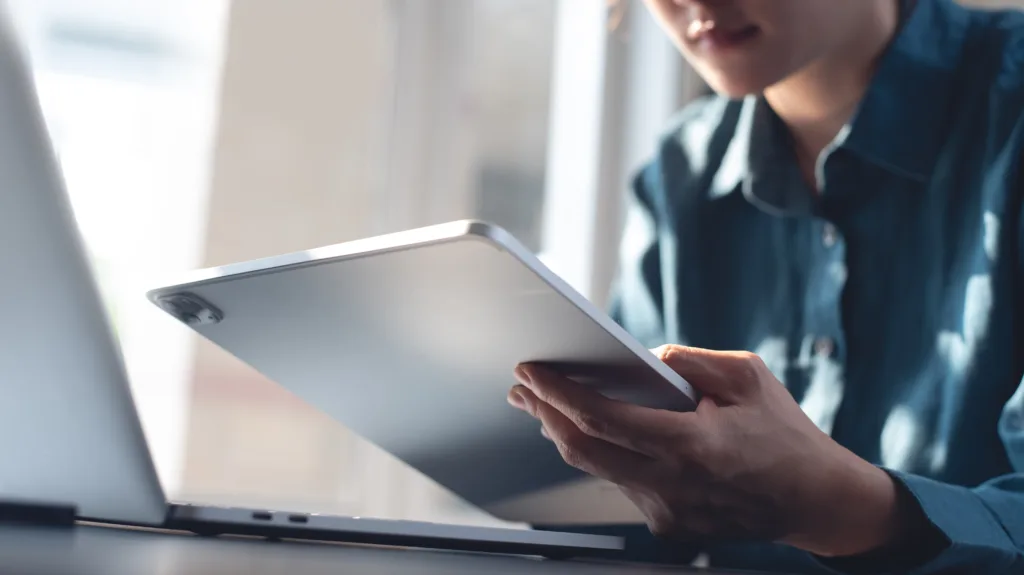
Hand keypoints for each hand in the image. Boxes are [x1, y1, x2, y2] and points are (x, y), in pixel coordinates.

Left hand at [508, 345, 914, 556]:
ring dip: (569, 434)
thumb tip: (644, 356)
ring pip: (599, 468)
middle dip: (544, 414)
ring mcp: (667, 511)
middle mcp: (672, 485)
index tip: (531, 372)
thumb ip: (690, 360)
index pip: (602, 418)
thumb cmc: (785, 434)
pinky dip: (603, 455)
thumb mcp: (747, 377)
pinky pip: (622, 482)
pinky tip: (594, 433)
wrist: (815, 499)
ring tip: (547, 406)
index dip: (558, 393)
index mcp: (691, 445)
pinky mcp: (668, 525)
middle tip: (522, 388)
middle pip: (582, 449)